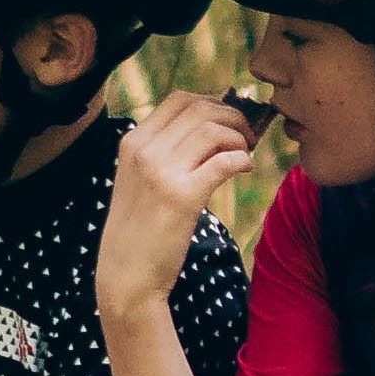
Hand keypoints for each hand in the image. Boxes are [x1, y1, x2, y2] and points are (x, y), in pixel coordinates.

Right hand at [98, 92, 259, 319]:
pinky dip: (242, 160)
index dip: (212, 102)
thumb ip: (162, 153)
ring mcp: (161, 172)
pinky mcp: (182, 197)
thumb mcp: (138, 181)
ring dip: (240, 137)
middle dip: (233, 116)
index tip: (228, 119)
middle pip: (200, 108)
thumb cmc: (139, 231)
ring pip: (213, 130)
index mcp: (132, 142)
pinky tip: (245, 169)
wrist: (126, 276)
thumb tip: (208, 126)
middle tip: (247, 136)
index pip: (179, 99)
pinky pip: (224, 161)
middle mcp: (144, 151)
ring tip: (246, 154)